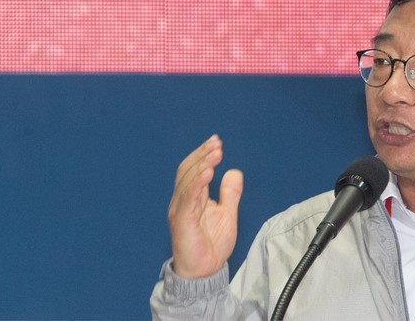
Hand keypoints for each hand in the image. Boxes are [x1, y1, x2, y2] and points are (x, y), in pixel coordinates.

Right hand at [168, 135, 243, 277]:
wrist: (204, 272)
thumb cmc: (211, 245)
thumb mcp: (227, 214)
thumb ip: (230, 193)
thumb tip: (234, 171)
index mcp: (190, 198)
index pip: (193, 169)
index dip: (203, 154)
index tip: (216, 141)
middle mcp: (182, 201)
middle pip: (187, 170)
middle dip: (202, 155)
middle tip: (217, 144)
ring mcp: (180, 211)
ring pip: (187, 181)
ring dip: (202, 164)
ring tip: (215, 154)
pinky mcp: (182, 222)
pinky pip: (188, 199)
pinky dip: (197, 184)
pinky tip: (207, 172)